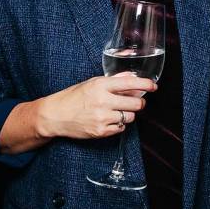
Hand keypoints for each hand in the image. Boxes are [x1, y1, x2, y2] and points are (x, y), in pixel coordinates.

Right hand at [36, 73, 155, 139]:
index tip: (153, 86)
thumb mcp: (92, 83)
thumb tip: (132, 77)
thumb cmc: (73, 97)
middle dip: (139, 102)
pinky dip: (119, 125)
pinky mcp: (101, 131)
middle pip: (136, 103)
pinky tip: (108, 120)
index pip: (130, 83)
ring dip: (128, 114)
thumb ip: (113, 81)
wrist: (55, 115)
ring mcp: (102, 118)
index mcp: (100, 85)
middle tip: (135, 101)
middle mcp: (103, 101)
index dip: (146, 84)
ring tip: (116, 111)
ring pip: (130, 117)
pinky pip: (121, 128)